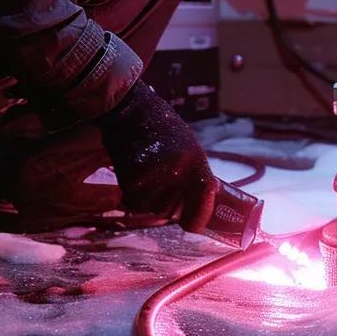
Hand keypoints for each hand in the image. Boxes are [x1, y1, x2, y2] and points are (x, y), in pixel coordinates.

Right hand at [97, 81, 216, 232]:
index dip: (199, 218)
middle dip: (171, 208)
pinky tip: (138, 177)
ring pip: (154, 208)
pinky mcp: (131, 180)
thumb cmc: (163, 128)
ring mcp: (153, 177)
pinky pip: (136, 202)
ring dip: (153, 201)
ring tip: (151, 178)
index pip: (204, 201)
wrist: (130, 113)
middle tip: (167, 193)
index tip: (193, 223)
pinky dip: (136, 195)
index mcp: (195, 161)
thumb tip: (206, 200)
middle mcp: (176, 172)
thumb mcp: (189, 146)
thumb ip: (196, 172)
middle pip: (175, 211)